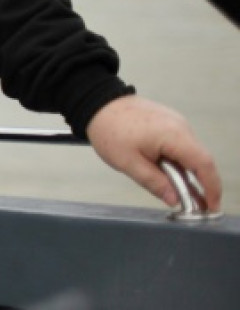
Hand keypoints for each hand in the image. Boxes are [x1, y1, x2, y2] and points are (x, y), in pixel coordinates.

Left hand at [86, 94, 221, 212]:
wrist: (97, 103)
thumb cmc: (108, 129)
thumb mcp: (128, 163)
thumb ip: (154, 183)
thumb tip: (175, 200)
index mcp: (173, 135)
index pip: (204, 164)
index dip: (211, 188)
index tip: (211, 206)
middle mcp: (180, 126)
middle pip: (200, 160)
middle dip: (200, 184)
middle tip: (194, 206)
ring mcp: (176, 122)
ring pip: (191, 153)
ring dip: (187, 173)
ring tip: (175, 190)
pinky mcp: (170, 122)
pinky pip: (182, 145)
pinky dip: (179, 160)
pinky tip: (167, 172)